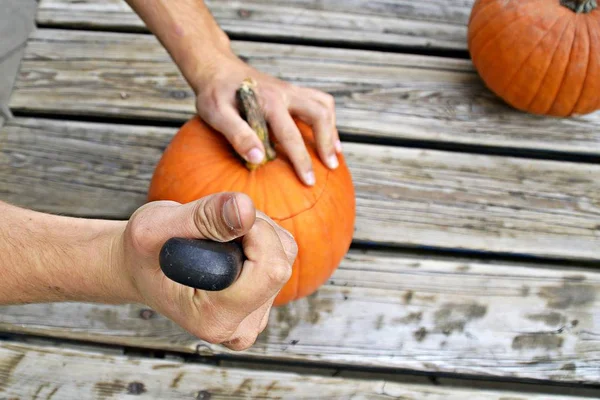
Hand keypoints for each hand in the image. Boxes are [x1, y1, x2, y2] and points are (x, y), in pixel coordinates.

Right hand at [116, 192, 297, 349]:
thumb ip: (203, 217)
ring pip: (284, 252)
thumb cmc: (144, 252)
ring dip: (256, 230)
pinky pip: (282, 253)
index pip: (270, 270)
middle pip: (280, 261)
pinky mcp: (265, 301)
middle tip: (212, 228)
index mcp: (215, 319)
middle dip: (253, 229)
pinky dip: (260, 236)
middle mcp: (242, 326)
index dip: (254, 232)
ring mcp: (257, 316)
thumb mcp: (155, 226)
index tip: (221, 220)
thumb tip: (247, 208)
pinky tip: (228, 243)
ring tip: (215, 236)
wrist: (143, 269)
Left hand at [192, 51, 341, 185]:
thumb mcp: (216, 114)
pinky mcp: (292, 91)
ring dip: (332, 129)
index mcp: (267, 101)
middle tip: (330, 167)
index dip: (301, 160)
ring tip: (334, 154)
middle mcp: (284, 93)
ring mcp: (290, 90)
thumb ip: (237, 134)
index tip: (308, 181)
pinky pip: (319, 101)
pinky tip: (326, 136)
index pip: (290, 135)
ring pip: (324, 105)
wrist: (216, 68)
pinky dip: (327, 119)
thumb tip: (259, 158)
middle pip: (319, 114)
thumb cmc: (214, 94)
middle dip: (327, 142)